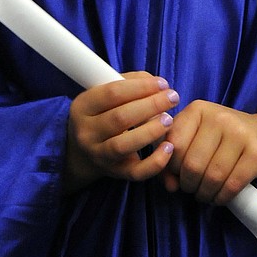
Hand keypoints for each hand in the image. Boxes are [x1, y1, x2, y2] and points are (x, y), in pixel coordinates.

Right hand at [65, 72, 179, 192]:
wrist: (84, 151)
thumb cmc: (103, 113)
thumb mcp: (105, 94)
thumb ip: (130, 83)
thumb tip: (158, 85)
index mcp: (82, 107)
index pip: (112, 93)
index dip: (141, 87)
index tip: (163, 83)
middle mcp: (87, 133)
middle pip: (120, 118)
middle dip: (151, 105)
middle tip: (173, 97)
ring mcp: (99, 155)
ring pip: (124, 145)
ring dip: (151, 131)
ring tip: (169, 119)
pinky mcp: (116, 173)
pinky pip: (136, 172)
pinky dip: (155, 162)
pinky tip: (169, 147)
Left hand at [162, 104, 256, 204]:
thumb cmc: (222, 139)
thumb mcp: (196, 136)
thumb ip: (174, 157)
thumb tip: (169, 185)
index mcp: (198, 109)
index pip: (174, 144)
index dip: (172, 166)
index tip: (178, 174)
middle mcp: (219, 116)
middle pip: (192, 163)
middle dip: (188, 184)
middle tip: (192, 189)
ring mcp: (240, 133)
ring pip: (212, 176)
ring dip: (205, 194)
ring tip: (205, 195)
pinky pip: (232, 184)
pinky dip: (222, 197)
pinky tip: (219, 198)